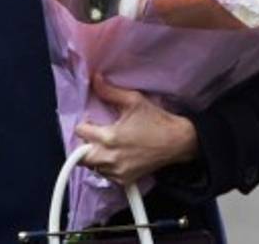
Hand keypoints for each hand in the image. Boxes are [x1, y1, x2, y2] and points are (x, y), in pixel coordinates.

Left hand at [75, 74, 198, 186]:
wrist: (177, 142)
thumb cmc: (156, 120)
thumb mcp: (133, 100)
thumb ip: (109, 91)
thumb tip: (94, 79)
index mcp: (109, 137)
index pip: (80, 132)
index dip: (85, 125)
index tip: (92, 122)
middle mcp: (110, 158)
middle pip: (81, 156)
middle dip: (85, 144)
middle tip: (96, 136)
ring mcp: (117, 172)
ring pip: (92, 166)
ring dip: (95, 156)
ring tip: (107, 146)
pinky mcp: (125, 180)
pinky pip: (105, 175)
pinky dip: (106, 167)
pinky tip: (116, 156)